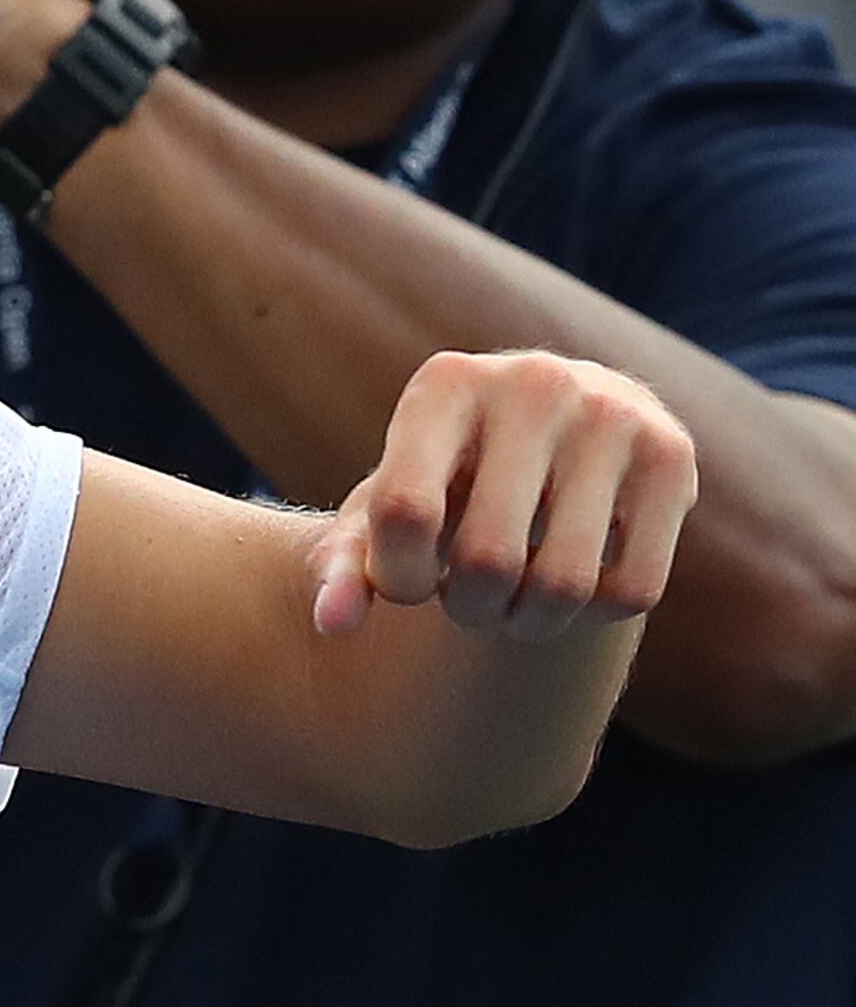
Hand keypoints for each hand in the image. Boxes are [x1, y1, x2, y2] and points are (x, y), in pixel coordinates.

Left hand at [312, 350, 698, 641]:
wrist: (560, 421)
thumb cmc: (449, 475)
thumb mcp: (387, 502)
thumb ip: (347, 563)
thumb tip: (331, 624)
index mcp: (445, 382)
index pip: (405, 512)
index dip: (399, 578)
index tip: (410, 584)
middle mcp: (533, 383)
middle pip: (488, 559)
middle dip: (469, 608)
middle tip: (468, 600)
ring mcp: (612, 414)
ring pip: (564, 584)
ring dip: (530, 623)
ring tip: (513, 601)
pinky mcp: (674, 456)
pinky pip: (634, 589)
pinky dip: (595, 615)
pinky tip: (574, 583)